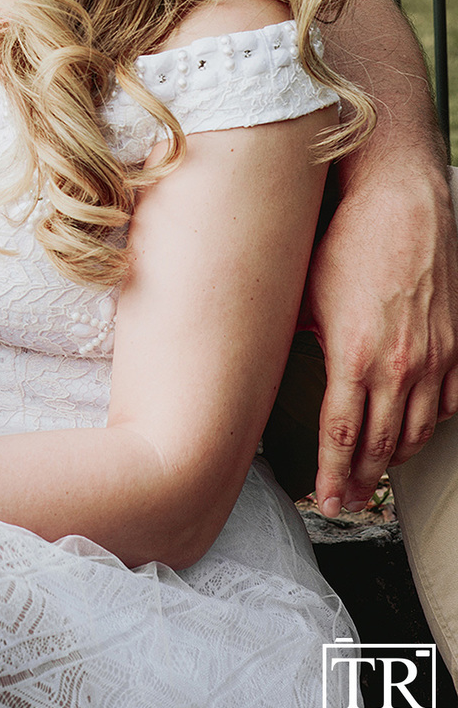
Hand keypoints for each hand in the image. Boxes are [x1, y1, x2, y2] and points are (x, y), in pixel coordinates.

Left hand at [305, 163, 457, 515]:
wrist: (401, 205)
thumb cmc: (346, 241)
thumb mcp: (304, 294)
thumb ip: (296, 338)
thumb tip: (269, 361)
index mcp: (355, 357)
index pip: (342, 437)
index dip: (334, 476)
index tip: (327, 502)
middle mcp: (399, 366)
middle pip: (381, 445)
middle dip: (363, 480)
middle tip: (349, 501)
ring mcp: (433, 358)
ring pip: (417, 430)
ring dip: (394, 458)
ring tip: (376, 474)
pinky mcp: (454, 344)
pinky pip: (448, 402)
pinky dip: (430, 425)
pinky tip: (414, 431)